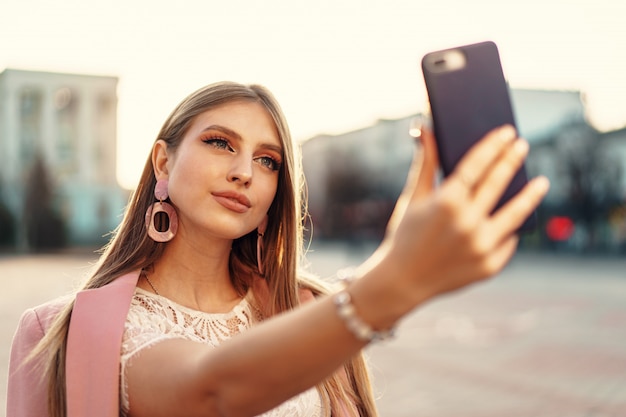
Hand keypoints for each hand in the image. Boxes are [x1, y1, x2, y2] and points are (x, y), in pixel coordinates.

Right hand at [365, 124, 549, 311]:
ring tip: (541, 182)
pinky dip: (511, 229)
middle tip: (522, 145)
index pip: (476, 165)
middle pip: (497, 183)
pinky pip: (508, 241)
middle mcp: (466, 224)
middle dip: (511, 160)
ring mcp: (481, 247)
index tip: (507, 132)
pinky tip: (516, 218)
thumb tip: (425, 127)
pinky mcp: (489, 266)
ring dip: (530, 195)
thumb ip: (425, 162)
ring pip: (515, 214)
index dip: (493, 146)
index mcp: (445, 203)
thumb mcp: (413, 197)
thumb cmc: (405, 234)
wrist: (402, 281)